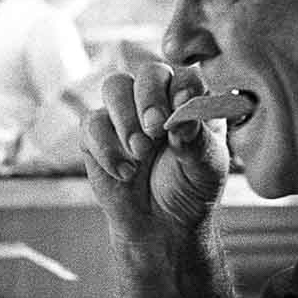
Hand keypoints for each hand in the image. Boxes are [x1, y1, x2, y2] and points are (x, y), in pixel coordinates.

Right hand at [82, 63, 231, 243]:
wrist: (161, 225)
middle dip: (149, 99)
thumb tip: (180, 120)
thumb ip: (196, 141)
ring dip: (125, 118)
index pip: (186, 75)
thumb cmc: (190, 190)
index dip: (182, 88)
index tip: (180, 109)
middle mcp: (157, 100)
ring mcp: (125, 114)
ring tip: (140, 153)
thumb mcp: (206, 168)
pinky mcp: (97, 134)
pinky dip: (107, 149)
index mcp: (191, 101)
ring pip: (115, 86)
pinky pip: (92, 123)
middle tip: (155, 130)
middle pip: (148, 72)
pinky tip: (124, 172)